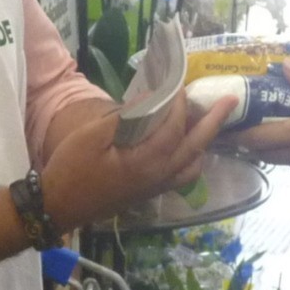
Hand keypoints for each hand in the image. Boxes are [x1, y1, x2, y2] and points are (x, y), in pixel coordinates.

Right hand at [41, 90, 235, 227]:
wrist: (58, 207)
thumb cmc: (71, 169)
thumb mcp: (92, 135)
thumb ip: (126, 118)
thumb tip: (151, 99)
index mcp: (146, 162)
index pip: (174, 128)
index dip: (179, 103)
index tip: (179, 83)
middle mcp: (158, 177)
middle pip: (195, 147)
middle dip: (214, 121)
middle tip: (231, 101)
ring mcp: (155, 188)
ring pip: (192, 165)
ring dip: (203, 142)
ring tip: (209, 123)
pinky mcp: (148, 193)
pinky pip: (181, 176)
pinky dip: (190, 158)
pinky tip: (184, 146)